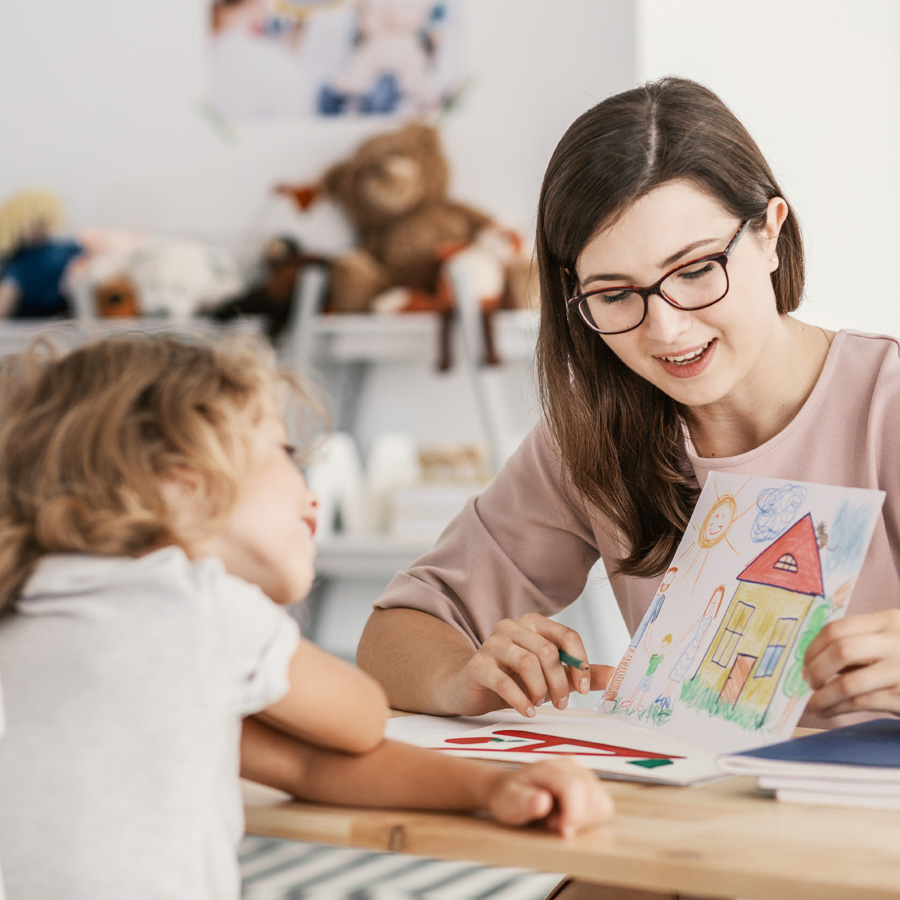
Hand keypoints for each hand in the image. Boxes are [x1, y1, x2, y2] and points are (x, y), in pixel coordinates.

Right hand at [450, 613, 613, 716]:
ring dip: (540, 690)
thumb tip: (615, 675)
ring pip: (528, 663)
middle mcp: (512, 627)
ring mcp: (492, 644)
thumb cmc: (514, 680)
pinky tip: (527, 711)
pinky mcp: (478, 664)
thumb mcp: (551, 676)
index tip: (586, 688)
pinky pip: (504, 681)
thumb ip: (579, 674)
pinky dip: (520, 700)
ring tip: (540, 704)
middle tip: (562, 704)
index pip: (566, 635)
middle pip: (548, 651)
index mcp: (534, 623)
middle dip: (560, 683)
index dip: (580, 662)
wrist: (472, 688)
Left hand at [487, 757, 614, 836]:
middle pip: (591, 796)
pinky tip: (569, 818)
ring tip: (559, 819)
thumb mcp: (508, 801)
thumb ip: (523, 801)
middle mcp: (571, 766)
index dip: (574, 813)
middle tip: (551, 824)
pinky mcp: (591, 788)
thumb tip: (543, 801)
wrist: (512, 791)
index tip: (564, 833)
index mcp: (550, 766)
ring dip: (584, 821)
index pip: (574, 786)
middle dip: (576, 819)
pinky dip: (590, 820)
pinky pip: (604, 808)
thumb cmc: (509, 797)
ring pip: (602, 804)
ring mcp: (584, 775)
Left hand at [804, 609, 899, 716]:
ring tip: (813, 704)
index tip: (804, 662)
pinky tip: (827, 711)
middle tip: (808, 682)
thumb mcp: (887, 643)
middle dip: (816, 669)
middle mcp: (897, 643)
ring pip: (848, 683)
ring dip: (823, 696)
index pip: (837, 628)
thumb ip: (857, 645)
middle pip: (841, 650)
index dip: (813, 647)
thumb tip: (810, 661)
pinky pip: (860, 703)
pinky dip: (836, 708)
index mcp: (888, 621)